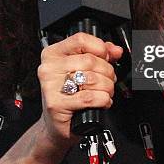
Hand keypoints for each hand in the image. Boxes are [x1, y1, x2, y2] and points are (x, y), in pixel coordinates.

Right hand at [37, 32, 122, 147]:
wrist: (56, 124)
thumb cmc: (69, 96)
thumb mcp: (81, 70)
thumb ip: (99, 55)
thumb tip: (115, 50)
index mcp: (53, 54)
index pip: (80, 39)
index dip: (100, 48)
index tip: (106, 57)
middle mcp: (48, 68)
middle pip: (89, 60)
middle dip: (107, 72)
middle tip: (109, 80)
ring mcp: (50, 87)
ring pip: (92, 79)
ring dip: (107, 87)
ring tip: (106, 92)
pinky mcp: (56, 105)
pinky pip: (89, 97)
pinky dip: (103, 100)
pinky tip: (102, 102)